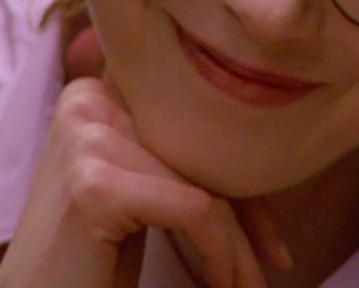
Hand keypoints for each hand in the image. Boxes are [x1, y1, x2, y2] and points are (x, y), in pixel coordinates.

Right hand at [0, 57, 281, 286]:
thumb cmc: (88, 258)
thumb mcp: (138, 190)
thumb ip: (176, 155)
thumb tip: (268, 139)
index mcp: (98, 90)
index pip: (192, 122)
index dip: (239, 178)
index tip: (268, 236)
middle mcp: (88, 100)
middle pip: (201, 150)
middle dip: (246, 215)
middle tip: (271, 263)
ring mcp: (87, 138)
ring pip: (205, 184)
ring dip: (235, 247)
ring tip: (244, 284)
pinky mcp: (93, 184)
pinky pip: (196, 210)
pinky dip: (217, 253)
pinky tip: (214, 282)